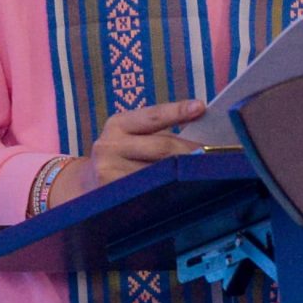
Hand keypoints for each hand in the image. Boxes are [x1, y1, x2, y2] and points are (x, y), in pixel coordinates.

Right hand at [46, 99, 204, 208]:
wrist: (86, 186)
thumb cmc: (122, 157)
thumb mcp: (133, 137)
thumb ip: (160, 133)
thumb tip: (199, 134)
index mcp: (118, 124)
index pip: (152, 116)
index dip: (177, 111)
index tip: (200, 107)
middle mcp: (110, 145)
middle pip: (161, 147)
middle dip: (192, 151)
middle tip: (216, 154)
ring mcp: (109, 172)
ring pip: (158, 172)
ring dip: (184, 173)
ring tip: (206, 172)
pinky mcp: (113, 195)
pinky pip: (149, 192)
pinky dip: (169, 190)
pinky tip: (184, 190)